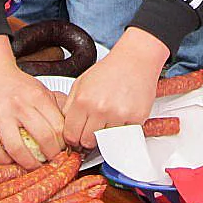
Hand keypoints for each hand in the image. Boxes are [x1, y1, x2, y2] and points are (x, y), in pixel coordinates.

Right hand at [0, 36, 66, 168]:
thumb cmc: (17, 85)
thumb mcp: (41, 90)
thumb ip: (55, 109)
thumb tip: (70, 131)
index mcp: (36, 96)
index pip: (58, 127)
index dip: (64, 144)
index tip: (65, 151)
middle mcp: (18, 105)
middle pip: (43, 138)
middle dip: (52, 156)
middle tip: (53, 162)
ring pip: (17, 149)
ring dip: (30, 164)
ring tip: (35, 166)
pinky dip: (6, 162)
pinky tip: (13, 160)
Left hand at [62, 27, 167, 148]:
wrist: (135, 60)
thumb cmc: (109, 70)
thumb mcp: (81, 83)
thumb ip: (70, 106)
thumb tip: (67, 127)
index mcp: (83, 100)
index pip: (71, 134)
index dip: (73, 138)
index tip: (77, 137)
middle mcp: (100, 109)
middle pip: (87, 142)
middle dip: (88, 138)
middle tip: (93, 130)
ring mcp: (118, 115)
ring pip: (106, 141)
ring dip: (106, 134)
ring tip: (109, 119)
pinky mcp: (135, 118)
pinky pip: (124, 136)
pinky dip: (122, 131)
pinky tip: (121, 117)